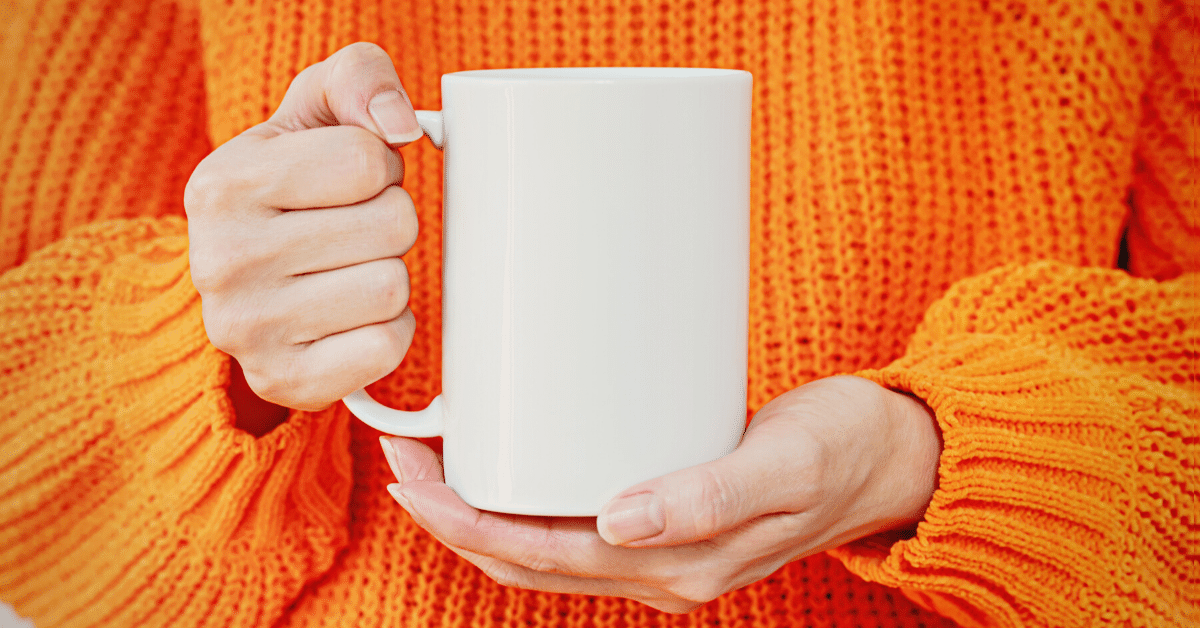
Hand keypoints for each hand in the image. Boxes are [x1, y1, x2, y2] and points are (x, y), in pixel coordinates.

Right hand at [185, 42, 423, 412]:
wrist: (249, 273)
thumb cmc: (295, 183)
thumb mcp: (314, 107)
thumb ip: (359, 78)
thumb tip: (400, 124)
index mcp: (222, 185)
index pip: (370, 161)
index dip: (380, 167)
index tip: (346, 181)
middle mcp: (221, 262)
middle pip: (393, 226)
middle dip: (389, 221)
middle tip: (350, 229)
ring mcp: (247, 332)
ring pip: (393, 287)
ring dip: (388, 274)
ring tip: (346, 269)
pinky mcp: (284, 382)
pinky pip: (387, 347)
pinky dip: (386, 330)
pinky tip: (349, 316)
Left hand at [381, 375, 940, 612]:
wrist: (890, 457)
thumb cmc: (842, 450)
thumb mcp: (786, 465)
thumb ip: (710, 497)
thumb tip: (619, 521)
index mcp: (679, 565)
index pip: (545, 555)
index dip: (470, 525)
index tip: (416, 481)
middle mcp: (661, 569)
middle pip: (530, 557)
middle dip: (456, 517)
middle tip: (403, 458)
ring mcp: (663, 550)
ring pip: (547, 548)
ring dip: (484, 513)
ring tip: (436, 462)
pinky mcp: (669, 519)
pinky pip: (579, 526)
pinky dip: (530, 502)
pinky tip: (511, 465)